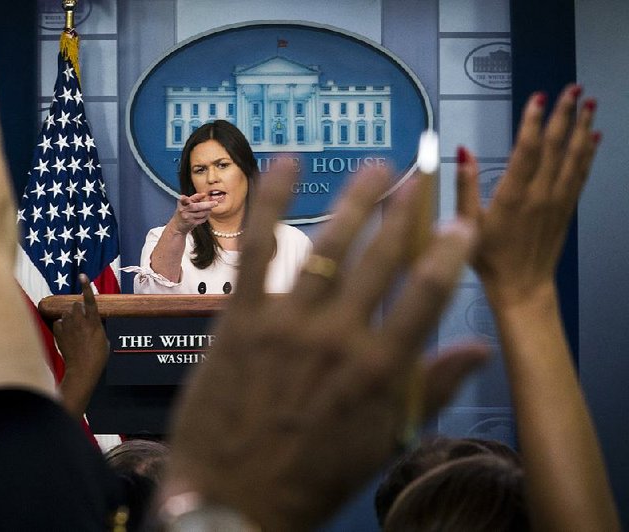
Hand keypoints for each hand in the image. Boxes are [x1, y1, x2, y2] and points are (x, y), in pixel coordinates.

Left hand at [54, 274, 108, 416]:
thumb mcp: (104, 338)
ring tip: (74, 331)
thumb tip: (93, 321)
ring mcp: (68, 326)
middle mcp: (80, 321)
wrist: (82, 369)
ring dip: (70, 317)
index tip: (82, 275)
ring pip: (66, 313)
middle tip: (81, 321)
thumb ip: (97, 326)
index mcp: (93, 321)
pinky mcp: (58, 332)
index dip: (86, 287)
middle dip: (78, 309)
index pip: (90, 300)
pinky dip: (62, 326)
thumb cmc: (97, 356)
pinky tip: (66, 335)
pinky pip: (59, 322)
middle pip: (76, 305)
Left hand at [163, 164, 487, 530]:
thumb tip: (479, 350)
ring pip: (329, 246)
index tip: (463, 223)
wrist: (232, 499)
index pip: (428, 295)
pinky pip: (259, 251)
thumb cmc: (311, 477)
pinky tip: (284, 167)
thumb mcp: (381, 442)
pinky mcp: (241, 318)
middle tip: (420, 177)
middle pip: (382, 260)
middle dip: (406, 212)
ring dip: (356, 201)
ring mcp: (287, 323)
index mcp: (379, 370)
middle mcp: (338, 338)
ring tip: (377, 167)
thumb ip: (430, 390)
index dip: (449, 252)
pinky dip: (270, 204)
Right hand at [170, 193, 217, 234]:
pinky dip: (206, 216)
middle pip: (198, 207)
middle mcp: (184, 210)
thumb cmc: (183, 212)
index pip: (185, 199)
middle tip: (216, 203)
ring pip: (202, 213)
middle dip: (208, 205)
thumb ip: (194, 198)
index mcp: (182, 204)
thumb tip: (204, 194)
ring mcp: (188, 217)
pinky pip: (203, 219)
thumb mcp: (185, 204)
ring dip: (208, 211)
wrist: (177, 226)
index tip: (202, 195)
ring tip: (208, 209)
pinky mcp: (192, 223)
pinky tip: (205, 215)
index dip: (192, 198)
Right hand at [457, 85, 598, 305]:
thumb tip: (463, 151)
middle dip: (565, 114)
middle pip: (556, 146)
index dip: (534, 121)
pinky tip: (593, 138)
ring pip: (573, 157)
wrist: (521, 286)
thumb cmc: (488, 258)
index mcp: (513, 195)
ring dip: (582, 128)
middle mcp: (540, 194)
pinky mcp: (566, 208)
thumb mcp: (465, 224)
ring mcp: (557, 200)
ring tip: (589, 104)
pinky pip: (581, 175)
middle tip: (573, 89)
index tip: (539, 98)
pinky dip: (588, 154)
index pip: (527, 149)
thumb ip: (464, 185)